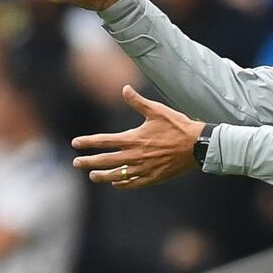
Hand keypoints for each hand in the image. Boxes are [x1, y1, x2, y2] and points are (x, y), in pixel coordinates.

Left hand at [72, 85, 206, 188]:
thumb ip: (137, 102)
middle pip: (105, 160)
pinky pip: (133, 183)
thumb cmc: (178, 126)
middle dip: (88, 162)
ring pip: (116, 175)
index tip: (75, 143)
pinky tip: (115, 183)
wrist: (197, 146)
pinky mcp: (153, 177)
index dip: (88, 142)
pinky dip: (122, 184)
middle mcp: (135, 155)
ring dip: (102, 175)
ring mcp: (143, 168)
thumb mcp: (157, 110)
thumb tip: (124, 88)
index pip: (104, 141)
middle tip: (76, 163)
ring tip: (92, 175)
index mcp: (133, 138)